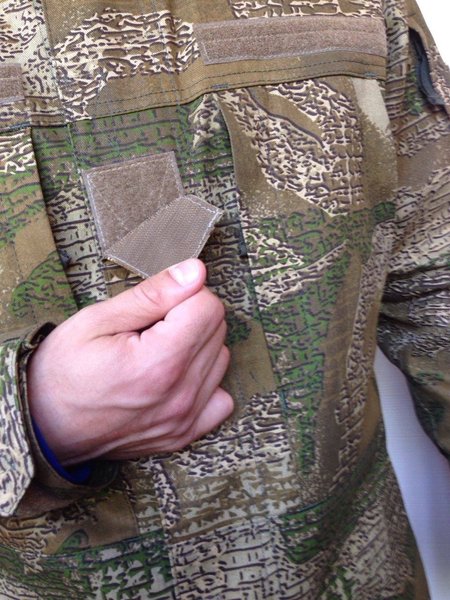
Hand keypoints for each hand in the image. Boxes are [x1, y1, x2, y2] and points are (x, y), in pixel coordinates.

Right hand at [27, 259, 232, 464]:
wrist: (44, 428)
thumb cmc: (62, 372)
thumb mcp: (97, 320)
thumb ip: (153, 295)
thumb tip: (195, 272)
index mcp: (159, 363)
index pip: (208, 306)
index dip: (182, 295)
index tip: (156, 306)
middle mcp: (180, 395)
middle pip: (217, 330)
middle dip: (189, 317)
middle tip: (150, 329)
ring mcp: (185, 419)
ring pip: (221, 359)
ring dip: (197, 348)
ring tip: (157, 353)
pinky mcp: (185, 434)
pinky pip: (221, 399)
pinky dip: (205, 382)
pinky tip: (176, 378)